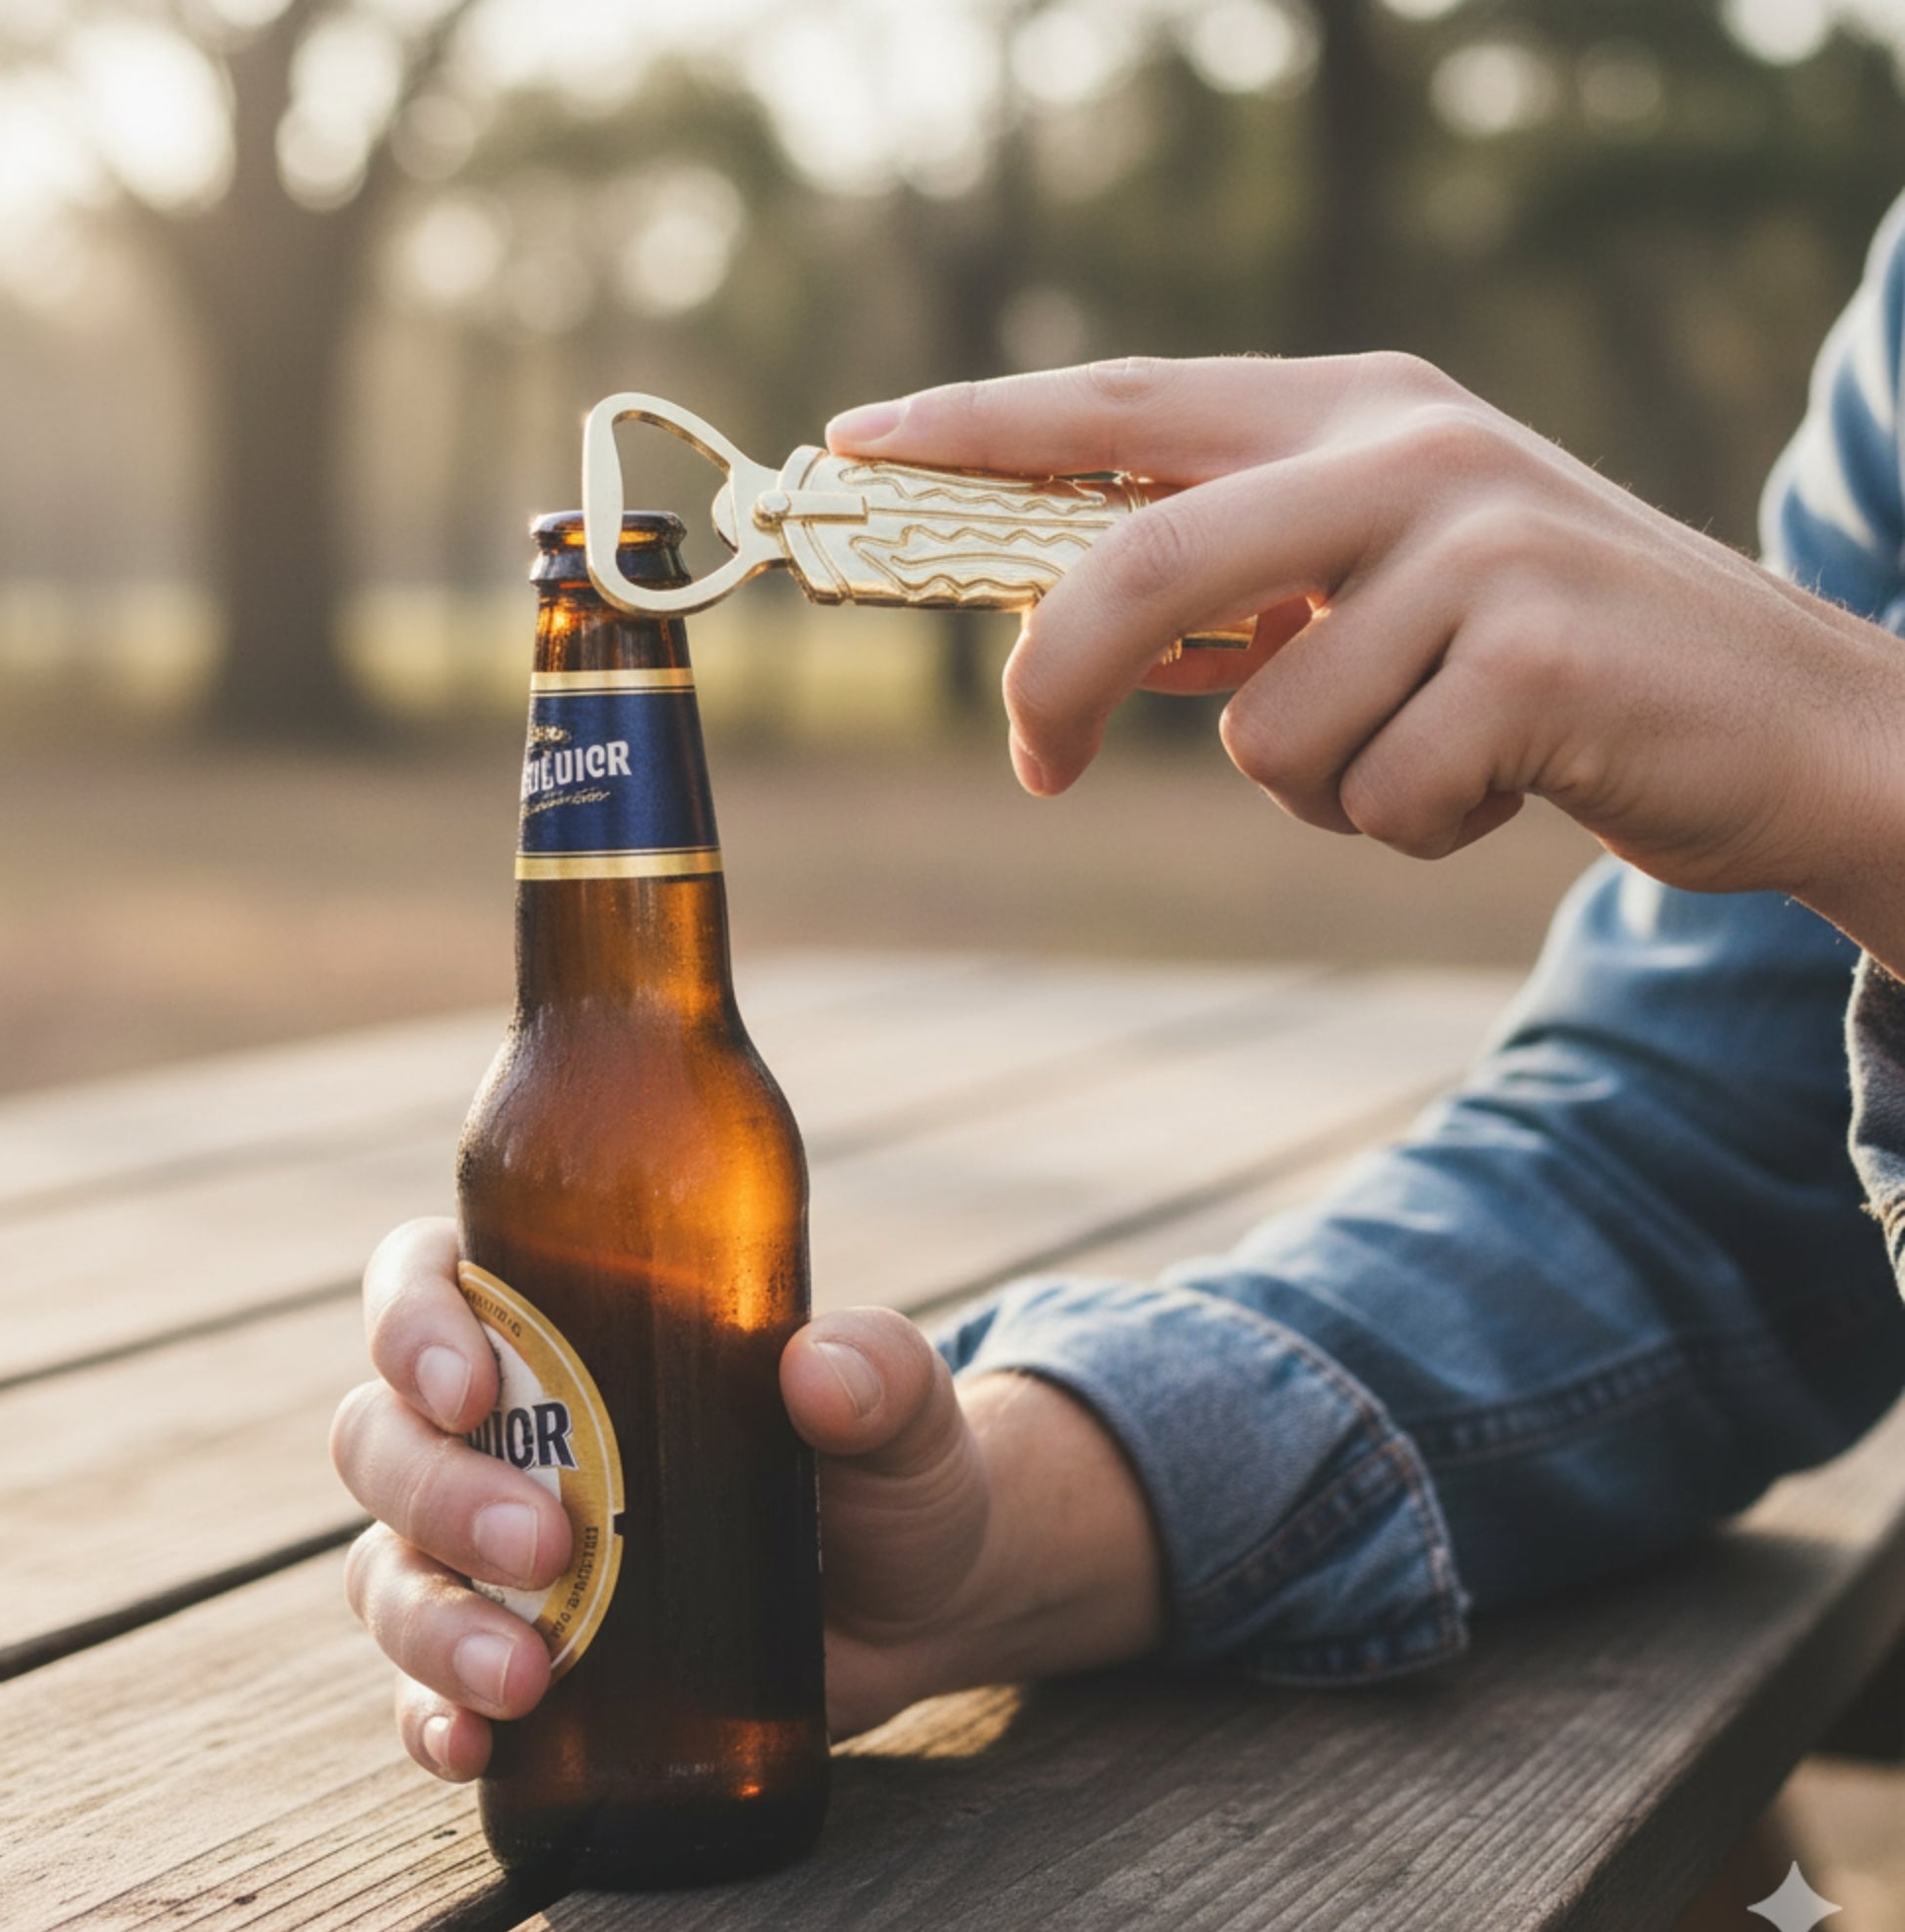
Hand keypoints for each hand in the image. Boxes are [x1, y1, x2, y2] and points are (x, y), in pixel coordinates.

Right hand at [331, 1219, 1162, 1779]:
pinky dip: (428, 1714)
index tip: (468, 1383)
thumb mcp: (904, 1407)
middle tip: (545, 1541)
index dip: (411, 1320)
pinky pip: (424, 1686)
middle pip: (385, 1435)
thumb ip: (881, 1371)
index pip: (430, 1280)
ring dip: (429, 1621)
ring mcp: (499, 1550)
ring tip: (524, 1674)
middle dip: (436, 1491)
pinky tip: (470, 1744)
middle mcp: (508, 1428)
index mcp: (568, 1320)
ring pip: (387, 1566)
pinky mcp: (524, 1653)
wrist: (921, 1600)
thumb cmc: (890, 1466)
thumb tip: (818, 1371)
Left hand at [827, 357, 1904, 956]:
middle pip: (1137, 567)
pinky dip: (1413, 829)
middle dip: (1059, 686)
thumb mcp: (1386, 592)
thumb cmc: (1541, 666)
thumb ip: (1244, 592)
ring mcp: (1476, 545)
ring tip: (1428, 756)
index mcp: (1353, 412)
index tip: (854, 445)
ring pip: (1263, 731)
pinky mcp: (1534, 656)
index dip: (978, 427)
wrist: (1775, 722)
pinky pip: (1374, 796)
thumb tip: (1070, 640)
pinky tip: (1500, 785)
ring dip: (1324, 789)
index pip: (1122, 404)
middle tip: (1041, 766)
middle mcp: (1406, 452)